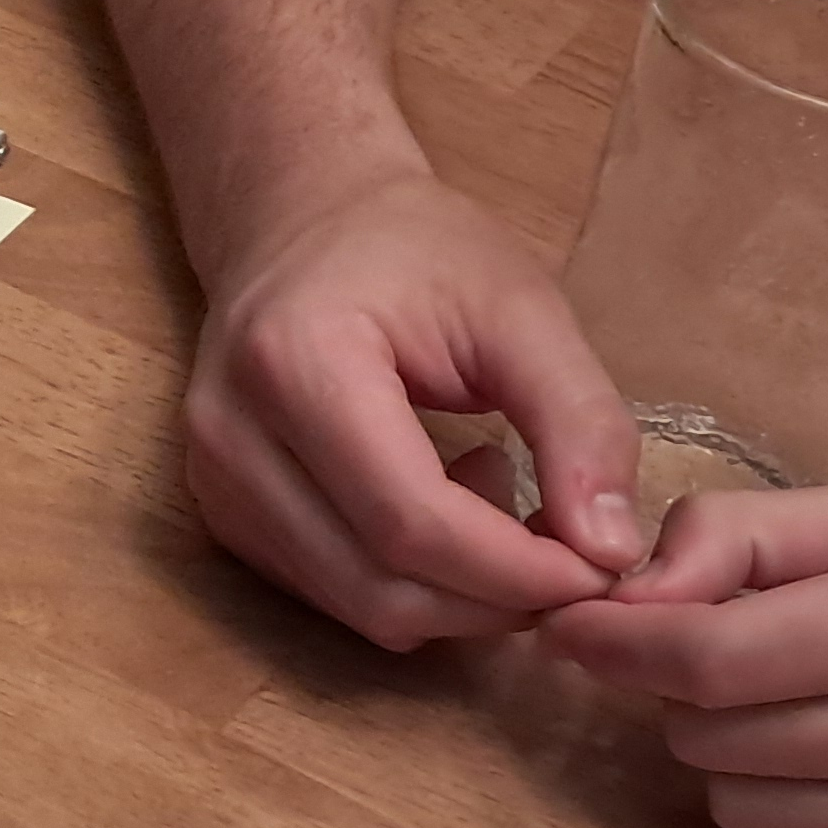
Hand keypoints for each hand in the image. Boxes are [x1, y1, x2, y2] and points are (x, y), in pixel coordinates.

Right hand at [185, 167, 650, 647]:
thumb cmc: (414, 250)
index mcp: (295, 363)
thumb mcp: (521, 307)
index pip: (410, 521)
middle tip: (570, 549)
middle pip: (378, 585)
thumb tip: (612, 551)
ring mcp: (214, 484)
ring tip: (499, 501)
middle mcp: (232, 436)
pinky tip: (441, 505)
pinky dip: (413, 582)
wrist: (298, 221)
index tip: (602, 564)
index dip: (516, 568)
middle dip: (495, 596)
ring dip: (457, 593)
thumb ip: (579, 421)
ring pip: (356, 606)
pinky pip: (334, 595)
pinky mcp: (223, 516)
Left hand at [542, 489, 827, 827]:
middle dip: (696, 700)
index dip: (621, 647)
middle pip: (722, 741)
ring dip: (745, 770)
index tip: (576, 632)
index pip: (718, 659)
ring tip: (816, 723)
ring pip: (752, 819)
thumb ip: (746, 536)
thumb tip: (622, 595)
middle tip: (746, 667)